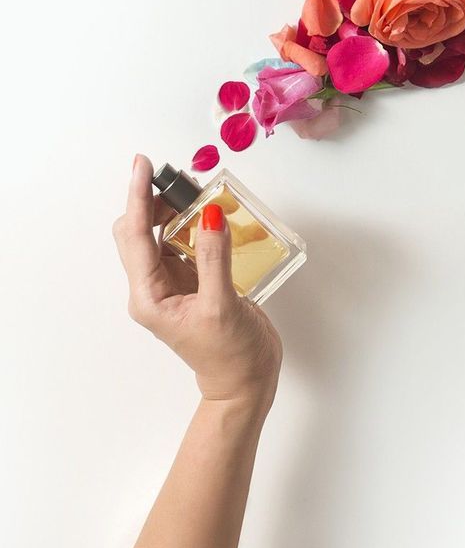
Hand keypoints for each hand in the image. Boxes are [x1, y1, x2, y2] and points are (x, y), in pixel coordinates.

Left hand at [113, 155, 281, 408]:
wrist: (246, 383)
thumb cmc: (230, 356)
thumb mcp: (222, 306)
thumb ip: (215, 259)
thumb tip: (209, 215)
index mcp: (149, 297)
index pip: (135, 235)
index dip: (137, 197)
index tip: (143, 165)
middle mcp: (153, 288)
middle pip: (139, 230)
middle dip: (154, 200)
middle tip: (182, 179)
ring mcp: (171, 284)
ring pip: (160, 234)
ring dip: (175, 211)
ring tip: (200, 193)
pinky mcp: (191, 281)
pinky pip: (184, 243)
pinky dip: (194, 225)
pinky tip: (213, 217)